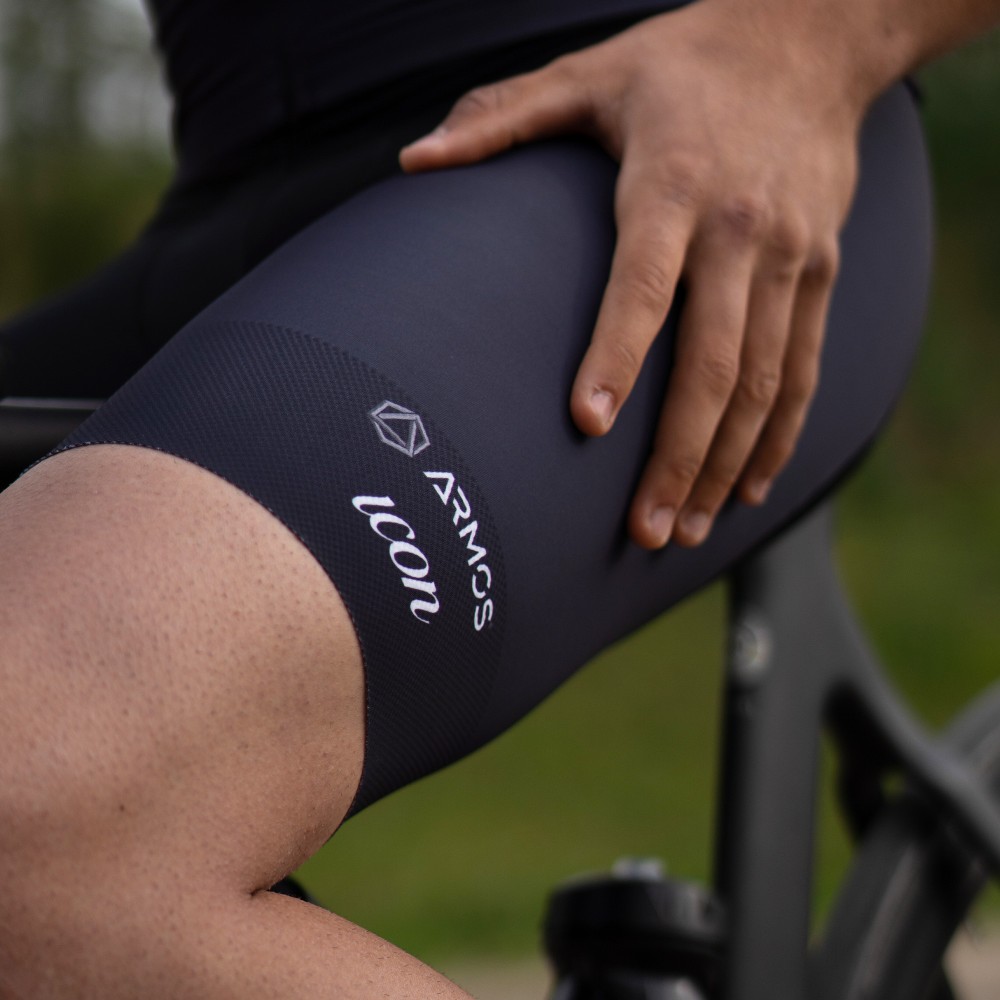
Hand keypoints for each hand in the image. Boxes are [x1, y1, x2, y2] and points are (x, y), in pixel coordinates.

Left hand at [400, 0, 864, 547]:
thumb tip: (414, 161)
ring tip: (689, 531)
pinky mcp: (821, 272)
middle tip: (643, 531)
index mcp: (674, 185)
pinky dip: (779, 436)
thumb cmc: (682, 62)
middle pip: (713, 364)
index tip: (585, 426)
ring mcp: (790, 257)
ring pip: (763, 384)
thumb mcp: (592, 72)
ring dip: (726, 466)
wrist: (812, 35)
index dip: (615, 357)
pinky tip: (752, 488)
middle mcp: (741, 229)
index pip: (642, 285)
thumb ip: (504, 117)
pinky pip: (803, 369)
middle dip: (679, 457)